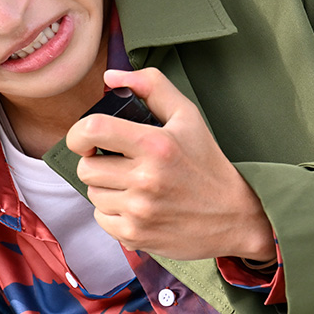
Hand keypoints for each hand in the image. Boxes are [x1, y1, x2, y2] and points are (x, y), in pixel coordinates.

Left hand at [66, 68, 276, 261]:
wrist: (235, 218)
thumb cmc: (208, 163)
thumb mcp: (188, 117)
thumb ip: (151, 86)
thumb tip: (111, 77)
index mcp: (156, 145)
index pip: (93, 130)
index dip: (78, 134)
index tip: (85, 139)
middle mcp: (146, 179)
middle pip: (87, 168)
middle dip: (97, 163)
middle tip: (119, 163)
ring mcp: (140, 210)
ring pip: (92, 194)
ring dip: (106, 188)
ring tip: (132, 185)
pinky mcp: (136, 236)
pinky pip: (101, 219)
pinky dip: (113, 212)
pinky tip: (137, 206)